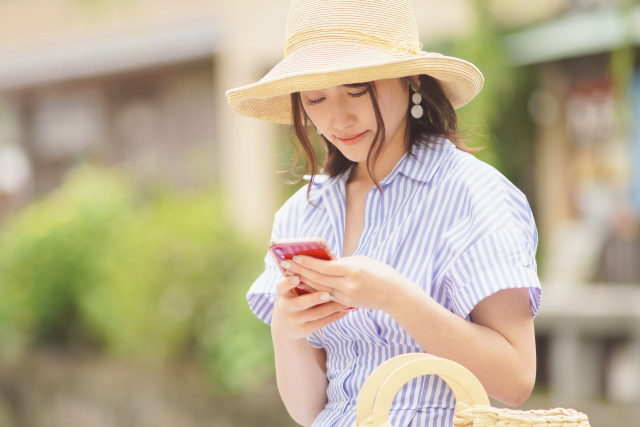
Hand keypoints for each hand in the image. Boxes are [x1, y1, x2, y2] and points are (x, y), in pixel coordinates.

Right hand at [271, 275, 349, 341]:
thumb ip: (301, 278)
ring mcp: (293, 320)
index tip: (296, 277)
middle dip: (314, 298)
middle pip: (300, 303)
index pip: (281, 286)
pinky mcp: (303, 330)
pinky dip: (334, 317)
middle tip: (327, 293)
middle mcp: (284, 307)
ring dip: (331, 307)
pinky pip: (321, 323)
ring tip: (344, 301)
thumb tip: (322, 261)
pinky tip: (344, 311)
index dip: (288, 282)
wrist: (285, 326)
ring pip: (315, 314)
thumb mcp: (291, 290)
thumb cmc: (293, 299)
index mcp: (282, 293)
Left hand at [280, 255, 412, 310]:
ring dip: (303, 281)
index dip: (308, 262)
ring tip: (290, 274)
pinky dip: (314, 290)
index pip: (325, 266)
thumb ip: (343, 262)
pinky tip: (304, 286)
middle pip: (318, 278)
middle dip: (300, 271)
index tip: (295, 256)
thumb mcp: (362, 261)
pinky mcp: (347, 303)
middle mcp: (348, 284)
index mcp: (352, 269)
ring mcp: (347, 296)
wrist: (395, 294)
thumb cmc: (380, 272)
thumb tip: (325, 261)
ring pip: (320, 289)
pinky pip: (327, 296)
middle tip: (285, 264)